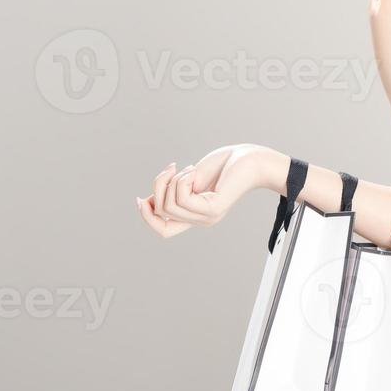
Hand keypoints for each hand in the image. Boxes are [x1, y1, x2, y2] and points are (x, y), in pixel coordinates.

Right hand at [137, 143, 272, 239]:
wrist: (250, 159)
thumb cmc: (223, 165)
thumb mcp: (189, 178)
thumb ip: (173, 191)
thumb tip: (148, 201)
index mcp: (195, 215)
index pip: (165, 231)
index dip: (148, 218)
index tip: (141, 198)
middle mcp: (201, 220)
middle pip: (162, 213)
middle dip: (158, 187)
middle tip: (170, 169)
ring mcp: (208, 216)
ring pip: (170, 205)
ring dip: (171, 181)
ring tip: (187, 168)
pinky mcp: (214, 208)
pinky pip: (182, 199)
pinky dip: (182, 180)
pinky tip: (193, 171)